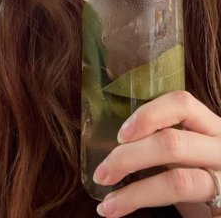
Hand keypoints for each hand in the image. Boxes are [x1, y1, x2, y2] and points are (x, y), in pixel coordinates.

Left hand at [91, 90, 220, 216]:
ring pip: (178, 181)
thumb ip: (163, 140)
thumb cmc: (201, 174)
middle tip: (102, 173)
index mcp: (211, 126)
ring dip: (134, 192)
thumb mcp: (188, 150)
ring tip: (107, 203)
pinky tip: (121, 210)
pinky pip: (182, 207)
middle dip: (129, 157)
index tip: (120, 134)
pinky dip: (144, 206)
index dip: (148, 115)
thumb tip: (116, 142)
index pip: (181, 104)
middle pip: (172, 143)